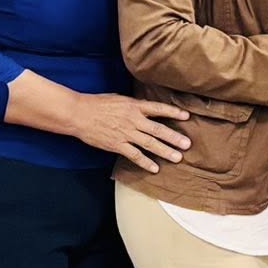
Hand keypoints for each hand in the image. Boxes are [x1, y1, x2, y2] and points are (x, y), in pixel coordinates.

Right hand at [71, 94, 190, 172]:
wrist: (79, 114)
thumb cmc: (98, 104)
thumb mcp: (120, 99)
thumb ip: (135, 105)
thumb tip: (147, 109)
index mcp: (134, 106)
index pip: (158, 109)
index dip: (173, 112)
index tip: (186, 116)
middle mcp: (133, 120)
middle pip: (158, 129)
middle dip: (174, 137)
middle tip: (187, 144)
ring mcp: (126, 134)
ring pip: (150, 144)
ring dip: (165, 151)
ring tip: (177, 157)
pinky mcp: (117, 145)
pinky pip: (134, 155)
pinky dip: (145, 162)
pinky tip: (155, 168)